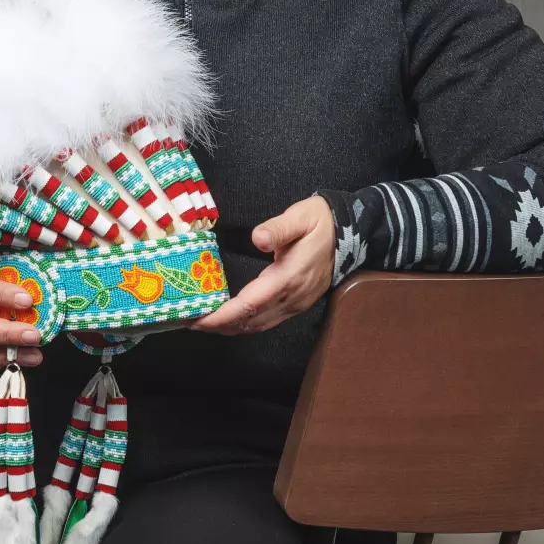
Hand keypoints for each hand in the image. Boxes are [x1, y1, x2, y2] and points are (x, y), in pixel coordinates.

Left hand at [189, 195, 335, 336]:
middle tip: (190, 320)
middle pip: (250, 321)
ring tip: (205, 322)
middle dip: (219, 325)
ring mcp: (296, 303)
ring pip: (259, 325)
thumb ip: (279, 228)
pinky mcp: (298, 303)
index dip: (222, 315)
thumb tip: (257, 238)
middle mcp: (292, 297)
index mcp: (288, 277)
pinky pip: (268, 321)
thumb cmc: (322, 222)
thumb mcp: (301, 216)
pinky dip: (246, 323)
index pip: (249, 304)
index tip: (198, 319)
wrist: (353, 234)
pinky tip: (232, 318)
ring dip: (231, 327)